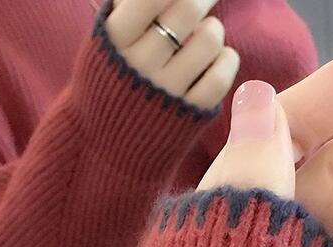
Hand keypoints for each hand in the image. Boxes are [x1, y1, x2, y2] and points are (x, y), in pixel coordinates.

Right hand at [105, 0, 239, 109]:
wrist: (106, 146)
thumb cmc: (112, 82)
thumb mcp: (106, 42)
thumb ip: (127, 8)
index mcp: (115, 38)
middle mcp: (139, 64)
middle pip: (187, 7)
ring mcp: (166, 92)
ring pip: (209, 38)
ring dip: (213, 30)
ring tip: (204, 37)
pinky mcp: (188, 114)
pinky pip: (220, 75)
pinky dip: (227, 60)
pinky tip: (217, 60)